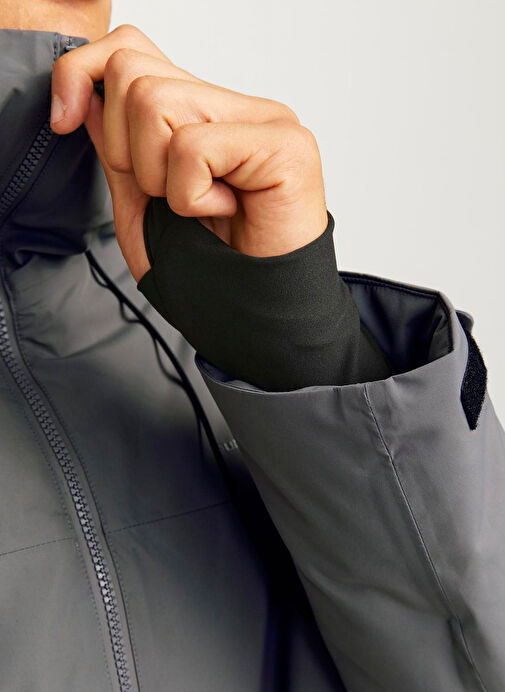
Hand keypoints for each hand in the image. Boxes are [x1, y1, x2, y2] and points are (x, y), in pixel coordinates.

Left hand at [50, 24, 328, 281]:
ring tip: (199, 207)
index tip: (64, 121)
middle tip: (168, 197)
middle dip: (126, 150)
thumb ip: (117, 149)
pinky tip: (225, 213)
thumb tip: (85, 96)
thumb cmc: (210, 271)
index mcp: (208, 114)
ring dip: (158, 177)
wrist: (256, 320)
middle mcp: (239, 108)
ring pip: (155, 102)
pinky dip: (190, 197)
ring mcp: (267, 121)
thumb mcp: (141, 206)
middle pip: (133, 73)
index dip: (82, 75)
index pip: (132, 50)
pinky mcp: (287, 146)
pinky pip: (193, 148)